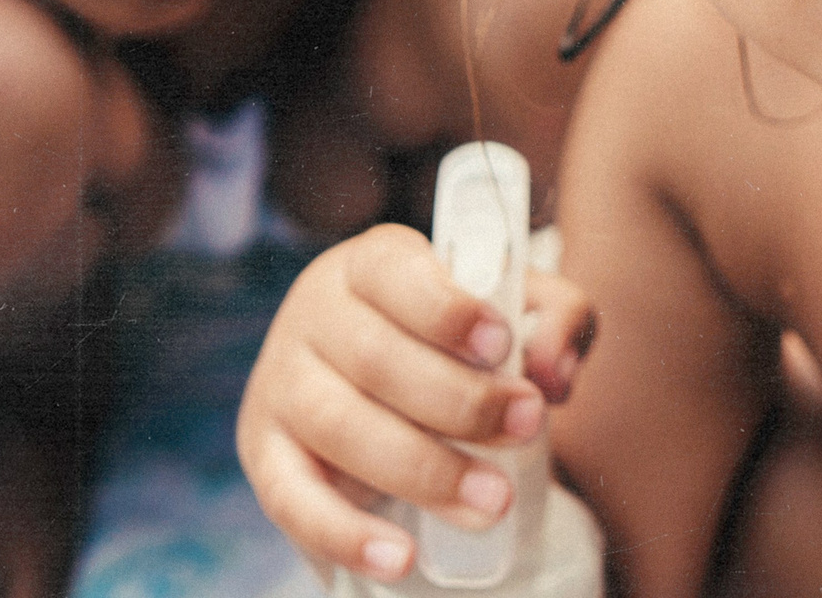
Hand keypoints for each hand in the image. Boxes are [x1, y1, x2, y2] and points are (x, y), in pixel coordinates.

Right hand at [237, 222, 596, 583]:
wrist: (383, 387)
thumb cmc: (455, 341)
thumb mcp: (514, 312)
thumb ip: (555, 319)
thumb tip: (554, 373)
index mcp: (370, 264)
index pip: (395, 272)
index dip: (446, 310)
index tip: (503, 344)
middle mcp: (314, 314)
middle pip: (375, 357)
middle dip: (460, 401)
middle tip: (527, 428)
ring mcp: (282, 384)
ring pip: (340, 426)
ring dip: (421, 469)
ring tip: (493, 500)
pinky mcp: (265, 454)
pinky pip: (292, 500)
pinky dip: (345, 534)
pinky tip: (400, 557)